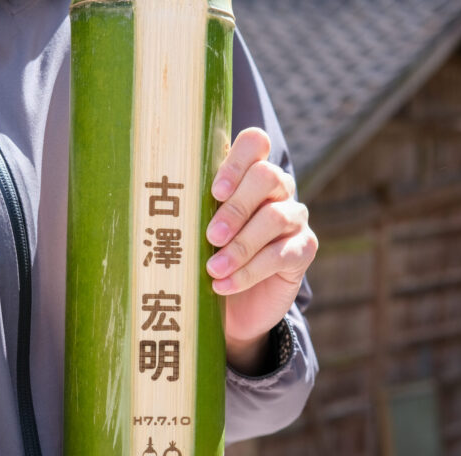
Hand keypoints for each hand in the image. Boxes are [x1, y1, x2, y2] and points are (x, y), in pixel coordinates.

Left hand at [206, 128, 317, 373]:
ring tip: (213, 269)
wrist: (237, 306)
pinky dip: (249, 271)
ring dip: (240, 245)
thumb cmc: (210, 259)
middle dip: (236, 207)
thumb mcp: (195, 233)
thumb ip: (189, 213)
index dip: (236, 162)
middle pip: (267, 176)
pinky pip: (281, 254)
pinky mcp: (304, 249)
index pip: (254, 143)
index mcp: (249, 174)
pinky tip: (224, 284)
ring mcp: (294, 217)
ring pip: (275, 217)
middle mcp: (277, 189)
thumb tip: (156, 209)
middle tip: (211, 236)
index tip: (215, 192)